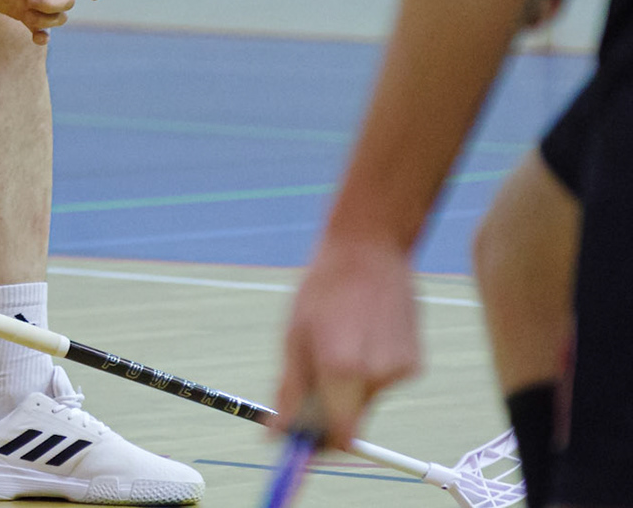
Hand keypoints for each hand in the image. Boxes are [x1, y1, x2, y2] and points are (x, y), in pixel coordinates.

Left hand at [273, 234, 419, 448]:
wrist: (370, 250)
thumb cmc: (324, 287)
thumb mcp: (294, 336)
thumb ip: (290, 390)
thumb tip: (276, 433)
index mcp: (342, 368)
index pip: (337, 435)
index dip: (319, 442)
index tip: (303, 438)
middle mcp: (378, 375)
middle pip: (352, 421)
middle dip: (328, 412)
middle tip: (310, 383)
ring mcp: (402, 370)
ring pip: (366, 401)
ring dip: (348, 387)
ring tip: (338, 341)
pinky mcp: (416, 364)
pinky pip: (383, 382)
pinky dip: (368, 371)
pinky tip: (362, 336)